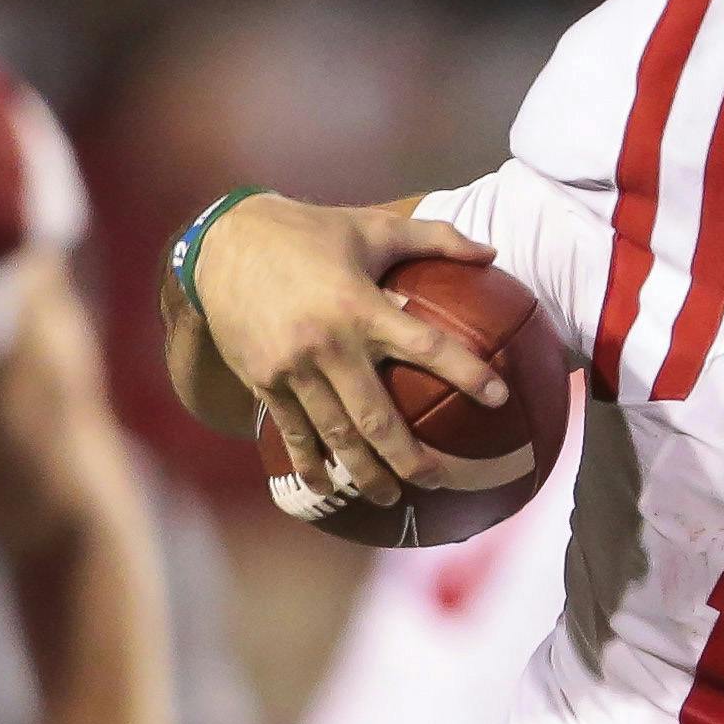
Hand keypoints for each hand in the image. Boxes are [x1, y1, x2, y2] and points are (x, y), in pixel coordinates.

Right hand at [172, 197, 507, 508]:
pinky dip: (310, 465)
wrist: (223, 242)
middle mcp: (328, 343)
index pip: (427, 347)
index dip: (467, 374)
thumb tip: (493, 253)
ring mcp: (293, 368)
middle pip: (378, 419)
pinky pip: (292, 433)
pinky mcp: (265, 381)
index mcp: (360, 306)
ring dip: (365, 474)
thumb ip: (435, 237)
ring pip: (336, 436)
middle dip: (411, 458)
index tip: (500, 399)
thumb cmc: (308, 232)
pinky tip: (327, 489)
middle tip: (438, 480)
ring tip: (390, 498)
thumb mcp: (372, 224)